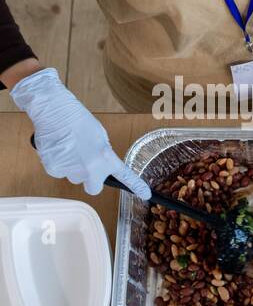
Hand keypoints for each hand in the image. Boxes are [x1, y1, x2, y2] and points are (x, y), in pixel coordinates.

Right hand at [12, 68, 149, 198]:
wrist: (54, 111)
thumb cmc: (78, 120)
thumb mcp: (100, 138)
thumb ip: (103, 156)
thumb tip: (100, 165)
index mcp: (106, 158)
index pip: (125, 176)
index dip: (136, 187)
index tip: (145, 194)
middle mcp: (91, 168)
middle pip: (94, 189)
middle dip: (91, 181)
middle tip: (86, 166)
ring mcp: (72, 171)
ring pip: (74, 178)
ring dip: (73, 169)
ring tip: (69, 149)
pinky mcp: (54, 169)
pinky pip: (59, 172)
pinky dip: (58, 163)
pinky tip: (58, 149)